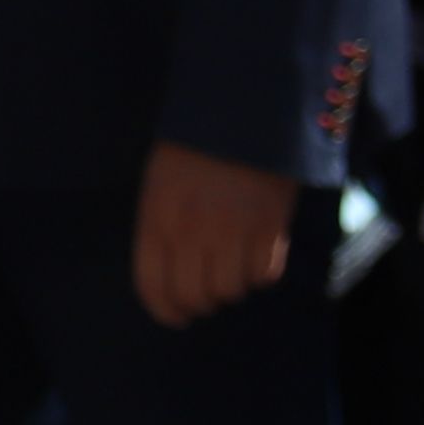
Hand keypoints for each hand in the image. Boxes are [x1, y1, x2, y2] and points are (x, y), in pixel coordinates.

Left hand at [133, 141, 299, 327]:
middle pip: (193, 296)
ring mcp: (232, 230)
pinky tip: (260, 255)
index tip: (177, 316)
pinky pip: (265, 274)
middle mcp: (191, 231)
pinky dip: (262, 273)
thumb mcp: (160, 183)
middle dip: (200, 302)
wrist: (247, 108)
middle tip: (209, 293)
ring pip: (230, 290)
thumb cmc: (197, 144)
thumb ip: (161, 227)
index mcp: (157, 218)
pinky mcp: (270, 227)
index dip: (165, 310)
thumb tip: (174, 274)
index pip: (153, 287)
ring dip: (233, 286)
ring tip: (237, 266)